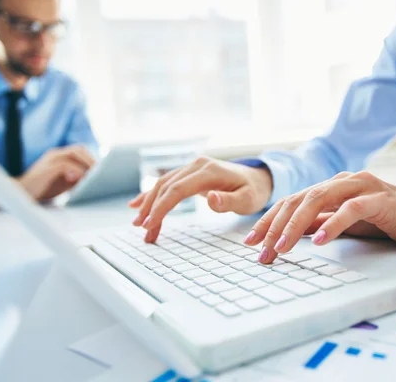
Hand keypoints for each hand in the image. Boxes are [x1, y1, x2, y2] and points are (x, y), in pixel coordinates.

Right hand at [18, 145, 94, 200]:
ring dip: (86, 164)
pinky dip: (76, 171)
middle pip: (79, 149)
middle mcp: (55, 154)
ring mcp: (50, 159)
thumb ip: (77, 178)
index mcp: (59, 156)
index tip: (102, 170)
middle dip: (92, 160)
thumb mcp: (64, 182)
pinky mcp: (46, 168)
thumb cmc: (43, 188)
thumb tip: (94, 179)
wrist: (20, 193)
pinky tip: (81, 179)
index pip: (80, 151)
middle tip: (101, 173)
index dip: (91, 159)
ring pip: (73, 154)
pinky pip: (65, 165)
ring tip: (94, 175)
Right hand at [129, 157, 272, 242]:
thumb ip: (229, 201)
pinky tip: (137, 205)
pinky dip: (152, 195)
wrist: (259, 177)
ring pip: (163, 185)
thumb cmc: (254, 190)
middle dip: (151, 209)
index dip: (162, 207)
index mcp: (209, 171)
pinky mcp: (190, 174)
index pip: (177, 189)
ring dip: (149, 204)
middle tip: (143, 230)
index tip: (151, 224)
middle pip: (166, 187)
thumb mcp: (248, 199)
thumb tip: (210, 199)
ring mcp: (192, 168)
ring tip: (140, 225)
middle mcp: (197, 165)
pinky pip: (167, 184)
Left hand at [244, 171, 395, 263]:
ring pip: (319, 199)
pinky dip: (333, 223)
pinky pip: (351, 208)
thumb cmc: (380, 219)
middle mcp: (340, 181)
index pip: (290, 201)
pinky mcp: (378, 198)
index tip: (251, 241)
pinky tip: (321, 240)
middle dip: (276, 226)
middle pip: (299, 199)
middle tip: (263, 251)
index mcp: (329, 186)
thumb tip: (287, 234)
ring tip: (282, 247)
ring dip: (297, 224)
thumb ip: (317, 223)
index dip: (268, 220)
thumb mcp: (341, 223)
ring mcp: (359, 185)